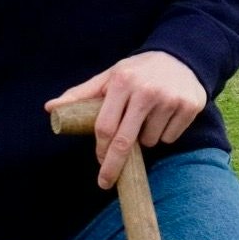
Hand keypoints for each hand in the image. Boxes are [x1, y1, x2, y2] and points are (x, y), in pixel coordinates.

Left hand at [45, 51, 206, 189]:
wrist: (181, 56)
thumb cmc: (138, 71)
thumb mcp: (110, 77)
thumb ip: (81, 94)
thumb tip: (49, 108)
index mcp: (123, 82)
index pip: (105, 126)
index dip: (100, 149)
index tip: (98, 162)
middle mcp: (146, 90)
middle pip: (125, 141)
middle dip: (113, 167)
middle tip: (105, 183)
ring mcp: (169, 99)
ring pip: (150, 141)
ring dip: (145, 140)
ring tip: (147, 119)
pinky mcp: (189, 107)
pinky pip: (169, 138)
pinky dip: (164, 134)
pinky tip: (164, 116)